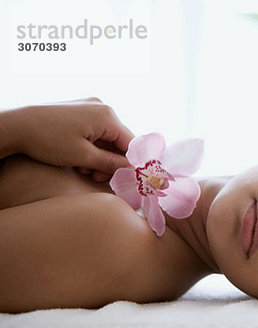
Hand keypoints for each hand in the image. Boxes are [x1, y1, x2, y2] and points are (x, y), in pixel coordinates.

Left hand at [15, 97, 133, 180]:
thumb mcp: (83, 157)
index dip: (128, 163)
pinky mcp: (78, 111)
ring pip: (105, 138)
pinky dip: (90, 147)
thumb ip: (111, 164)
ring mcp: (89, 107)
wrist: (15, 125)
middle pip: (117, 140)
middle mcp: (102, 108)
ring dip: (99, 157)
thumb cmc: (48, 140)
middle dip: (110, 161)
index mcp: (107, 116)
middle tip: (96, 177)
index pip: (130, 143)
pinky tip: (79, 159)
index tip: (123, 179)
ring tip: (83, 169)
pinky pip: (94, 131)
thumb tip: (132, 170)